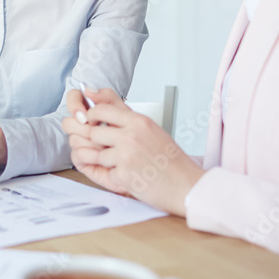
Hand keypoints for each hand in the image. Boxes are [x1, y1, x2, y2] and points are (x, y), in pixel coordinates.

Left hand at [61, 88, 203, 216]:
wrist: (187, 186)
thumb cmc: (171, 160)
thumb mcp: (150, 129)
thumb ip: (124, 114)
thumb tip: (93, 92)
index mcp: (139, 122)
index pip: (101, 110)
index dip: (91, 117)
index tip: (93, 124)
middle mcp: (131, 136)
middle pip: (93, 133)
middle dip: (96, 143)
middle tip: (108, 149)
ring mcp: (126, 155)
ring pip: (96, 154)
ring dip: (106, 162)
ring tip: (122, 165)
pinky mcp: (123, 175)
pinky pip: (106, 173)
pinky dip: (116, 177)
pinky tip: (132, 176)